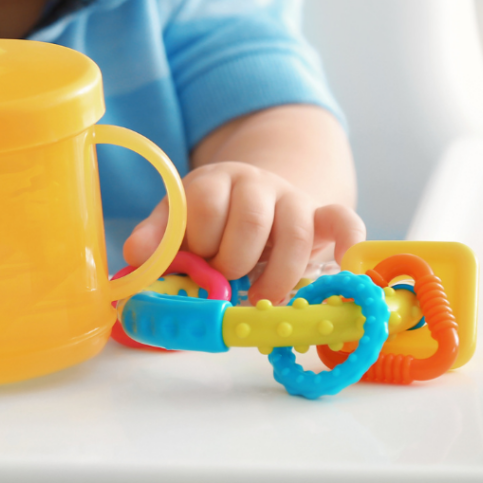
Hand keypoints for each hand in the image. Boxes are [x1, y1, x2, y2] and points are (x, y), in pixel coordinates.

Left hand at [122, 161, 364, 303]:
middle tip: (227, 280)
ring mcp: (292, 199)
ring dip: (277, 274)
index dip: (199, 241)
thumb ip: (158, 237)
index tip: (198, 263)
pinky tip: (344, 263)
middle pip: (249, 219)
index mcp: (212, 181)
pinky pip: (344, 220)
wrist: (255, 198)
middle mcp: (254, 183)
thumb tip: (135, 254)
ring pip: (293, 230)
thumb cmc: (212, 223)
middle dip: (234, 260)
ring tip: (262, 301)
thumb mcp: (180, 222)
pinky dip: (348, 241)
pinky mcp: (323, 217)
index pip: (204, 205)